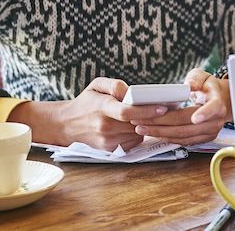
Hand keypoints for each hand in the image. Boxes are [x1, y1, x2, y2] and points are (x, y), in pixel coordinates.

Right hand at [7, 77, 168, 150]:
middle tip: (167, 110)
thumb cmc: (85, 102)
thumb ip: (114, 85)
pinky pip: (133, 141)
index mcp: (101, 108)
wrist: (67, 125)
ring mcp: (107, 141)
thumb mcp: (96, 85)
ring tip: (152, 115)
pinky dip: (138, 134)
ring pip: (137, 134)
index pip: (127, 112)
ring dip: (146, 126)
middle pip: (136, 124)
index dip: (147, 111)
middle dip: (153, 118)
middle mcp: (104, 127)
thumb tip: (130, 93)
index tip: (163, 107)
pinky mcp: (110, 150)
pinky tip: (136, 125)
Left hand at [131, 68, 229, 145]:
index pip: (213, 109)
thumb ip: (195, 79)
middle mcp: (215, 121)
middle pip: (188, 125)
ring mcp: (209, 132)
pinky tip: (153, 133)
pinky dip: (167, 138)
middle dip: (163, 124)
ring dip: (161, 133)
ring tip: (142, 128)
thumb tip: (189, 86)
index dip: (204, 114)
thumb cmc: (207, 87)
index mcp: (217, 103)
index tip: (195, 118)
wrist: (218, 100)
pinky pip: (183, 141)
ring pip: (183, 136)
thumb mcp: (203, 76)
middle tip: (143, 121)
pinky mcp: (202, 139)